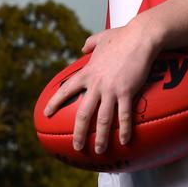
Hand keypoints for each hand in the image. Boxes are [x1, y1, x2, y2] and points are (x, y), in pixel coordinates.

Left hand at [44, 20, 159, 153]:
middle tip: (76, 146)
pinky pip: (124, 115)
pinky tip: (124, 140)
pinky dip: (123, 129)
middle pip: (83, 113)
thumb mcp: (102, 37)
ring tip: (99, 150)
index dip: (55, 102)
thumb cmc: (123, 35)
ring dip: (99, 137)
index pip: (66, 89)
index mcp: (88, 72)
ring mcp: (111, 89)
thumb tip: (83, 47)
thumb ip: (90, 43)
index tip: (46, 113)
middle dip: (78, 133)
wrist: (140, 37)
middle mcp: (96, 84)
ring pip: (102, 119)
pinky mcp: (127, 91)